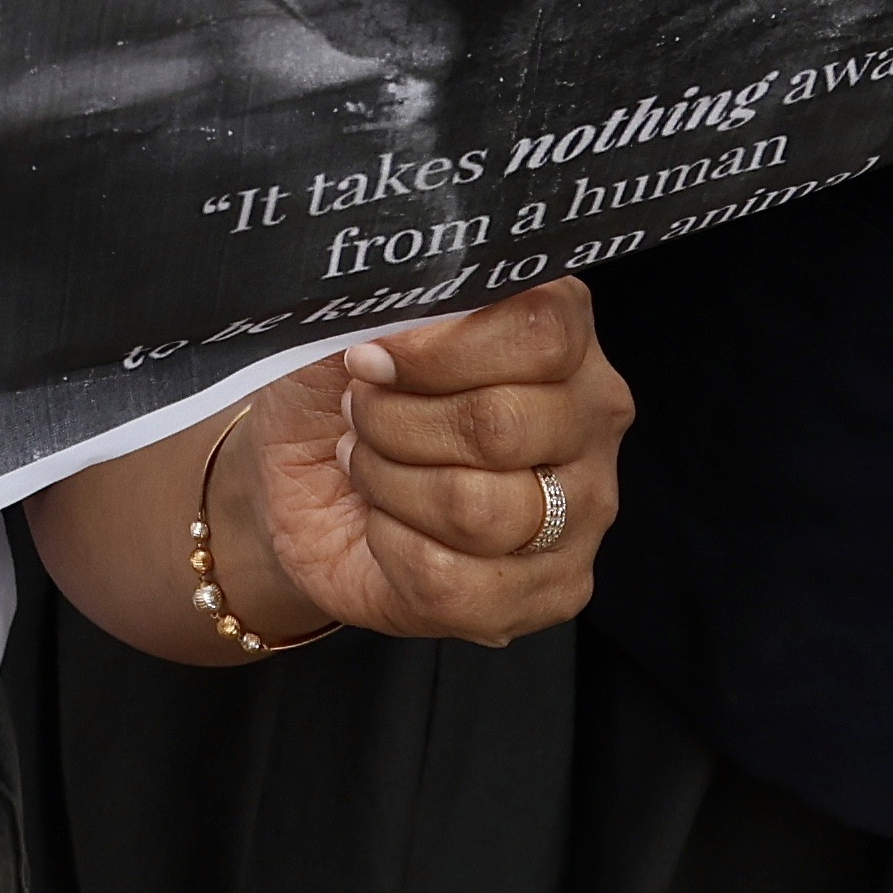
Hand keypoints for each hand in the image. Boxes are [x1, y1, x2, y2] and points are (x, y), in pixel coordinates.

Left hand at [213, 276, 627, 647]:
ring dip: (388, 483)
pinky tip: (385, 525)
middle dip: (395, 422)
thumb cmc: (339, 392)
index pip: (539, 330)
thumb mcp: (353, 324)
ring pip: (475, 509)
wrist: (301, 486)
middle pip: (500, 424)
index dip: (437, 350)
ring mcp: (583, 512)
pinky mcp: (551, 592)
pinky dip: (390, 547)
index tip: (370, 357)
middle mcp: (591, 418)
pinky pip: (453, 580)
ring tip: (367, 465)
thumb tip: (412, 304)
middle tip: (358, 413)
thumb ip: (398, 300)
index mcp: (564, 334)